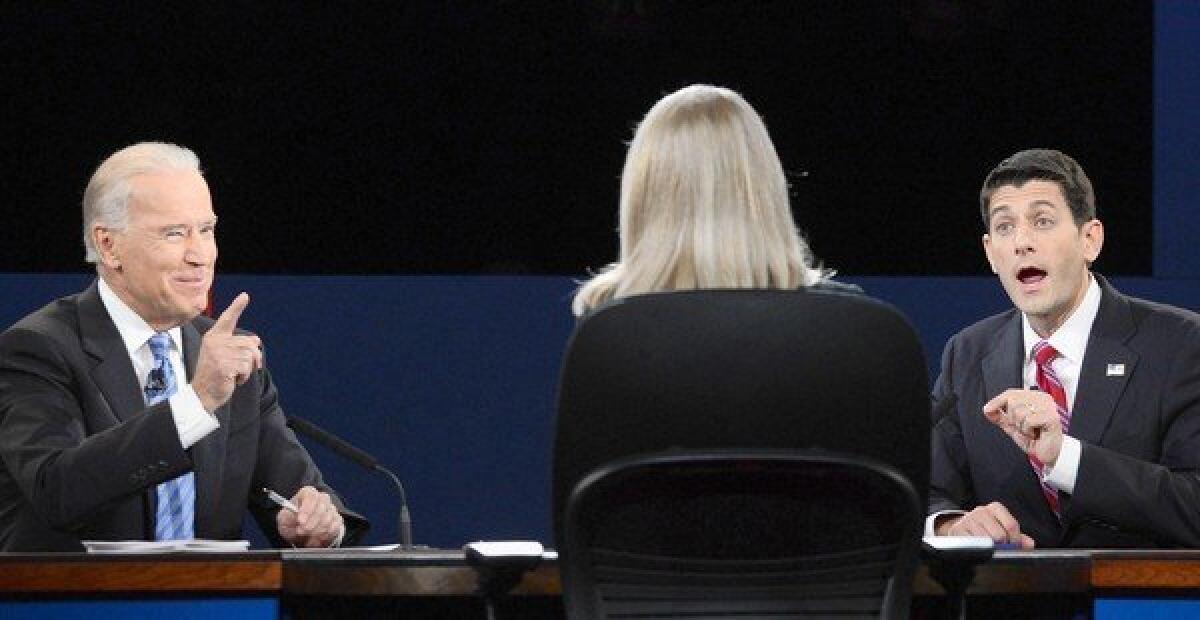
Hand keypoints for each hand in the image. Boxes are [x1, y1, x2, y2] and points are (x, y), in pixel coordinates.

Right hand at [191, 293, 262, 411]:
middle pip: (250, 343)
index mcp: (213, 337)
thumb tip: (256, 341)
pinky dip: (245, 377)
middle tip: (239, 369)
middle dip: (252, 358)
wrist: (201, 394)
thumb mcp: (225, 356)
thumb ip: (238, 346)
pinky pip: (247, 367)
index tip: (245, 296)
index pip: (227, 319)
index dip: (237, 307)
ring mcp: (219, 354)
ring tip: (233, 374)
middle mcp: (216, 342)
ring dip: (247, 369)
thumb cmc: (214, 375)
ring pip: (250, 356)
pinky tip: (233, 380)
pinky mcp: (224, 366)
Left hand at [276, 486, 343, 547]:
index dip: (306, 508)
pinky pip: (334, 528)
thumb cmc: (292, 523)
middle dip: (311, 523)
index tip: (300, 521)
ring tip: (306, 538)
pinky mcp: (337, 520)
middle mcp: (321, 498)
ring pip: (328, 519)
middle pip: (321, 508)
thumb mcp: (284, 520)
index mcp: (307, 493)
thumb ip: (288, 518)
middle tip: (301, 532)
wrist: (301, 532)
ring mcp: (331, 509)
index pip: (311, 495)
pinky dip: (324, 536)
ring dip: (316, 531)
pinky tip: (315, 540)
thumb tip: (297, 519)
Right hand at [935, 502, 1035, 548]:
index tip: (1014, 547)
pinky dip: (978, 550)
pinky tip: (978, 549)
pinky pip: (973, 544)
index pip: (1011, 525)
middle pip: (1000, 535)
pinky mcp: (958, 529)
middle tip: (1001, 549)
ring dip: (990, 550)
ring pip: (986, 541)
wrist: (962, 528)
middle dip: (1002, 546)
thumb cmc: (988, 530)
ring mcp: (968, 519)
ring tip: (990, 550)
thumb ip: (1019, 537)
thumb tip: (1030, 544)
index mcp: (995, 508)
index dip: (1015, 540)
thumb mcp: (1004, 530)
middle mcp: (981, 510)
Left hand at [982, 388, 1063, 466]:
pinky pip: (1028, 420)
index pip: (1010, 393)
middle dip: (1012, 419)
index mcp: (1033, 397)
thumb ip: (1000, 417)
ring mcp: (1049, 407)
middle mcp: (1042, 398)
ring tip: (1031, 432)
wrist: (1048, 454)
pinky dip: (1028, 431)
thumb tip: (987, 409)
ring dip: (1021, 426)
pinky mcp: (1052, 417)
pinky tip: (1036, 434)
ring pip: (1019, 412)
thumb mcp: (1012, 426)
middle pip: (1013, 401)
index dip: (997, 401)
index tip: (987, 410)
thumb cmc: (1034, 439)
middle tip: (1023, 428)